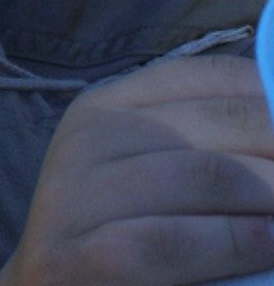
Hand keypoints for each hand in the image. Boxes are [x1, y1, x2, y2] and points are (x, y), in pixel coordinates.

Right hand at [0, 53, 273, 285]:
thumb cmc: (111, 242)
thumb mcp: (147, 179)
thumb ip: (201, 148)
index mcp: (106, 105)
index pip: (209, 78)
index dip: (272, 93)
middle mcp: (91, 135)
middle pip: (219, 124)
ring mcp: (80, 194)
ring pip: (207, 176)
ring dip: (272, 195)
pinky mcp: (83, 256)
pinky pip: (178, 241)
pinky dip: (238, 243)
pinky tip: (271, 246)